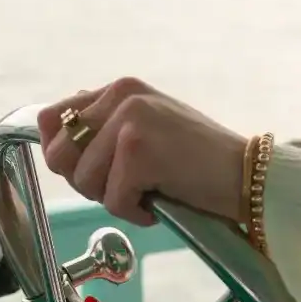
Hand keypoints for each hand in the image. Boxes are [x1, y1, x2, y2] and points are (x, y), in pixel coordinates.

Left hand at [39, 79, 246, 227]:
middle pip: (60, 155)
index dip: (63, 155)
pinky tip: (160, 202)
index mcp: (121, 88)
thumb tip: (55, 135)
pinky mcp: (138, 150)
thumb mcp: (149, 127)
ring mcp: (130, 120)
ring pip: (84, 181)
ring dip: (114, 199)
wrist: (247, 176)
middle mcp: (122, 96)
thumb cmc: (199, 162)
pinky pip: (112, 200)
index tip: (93, 172)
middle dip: (86, 182)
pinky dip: (134, 213)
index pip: (53, 119)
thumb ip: (106, 125)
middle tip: (124, 187)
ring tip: (150, 191)